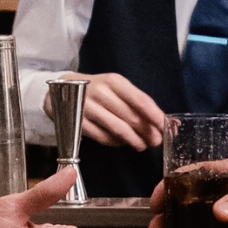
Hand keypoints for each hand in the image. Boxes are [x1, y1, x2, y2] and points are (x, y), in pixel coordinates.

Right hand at [49, 71, 163, 151]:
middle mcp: (101, 92)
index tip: (165, 127)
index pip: (140, 100)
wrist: (61, 89)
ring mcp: (87, 107)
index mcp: (114, 81)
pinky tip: (122, 143)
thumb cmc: (97, 89)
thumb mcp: (115, 88)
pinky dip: (116, 143)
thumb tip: (160, 121)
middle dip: (146, 132)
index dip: (155, 116)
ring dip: (133, 140)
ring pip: (118, 129)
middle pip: (131, 117)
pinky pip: (103, 137)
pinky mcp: (78, 122)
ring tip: (142, 146)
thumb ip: (136, 102)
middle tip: (155, 141)